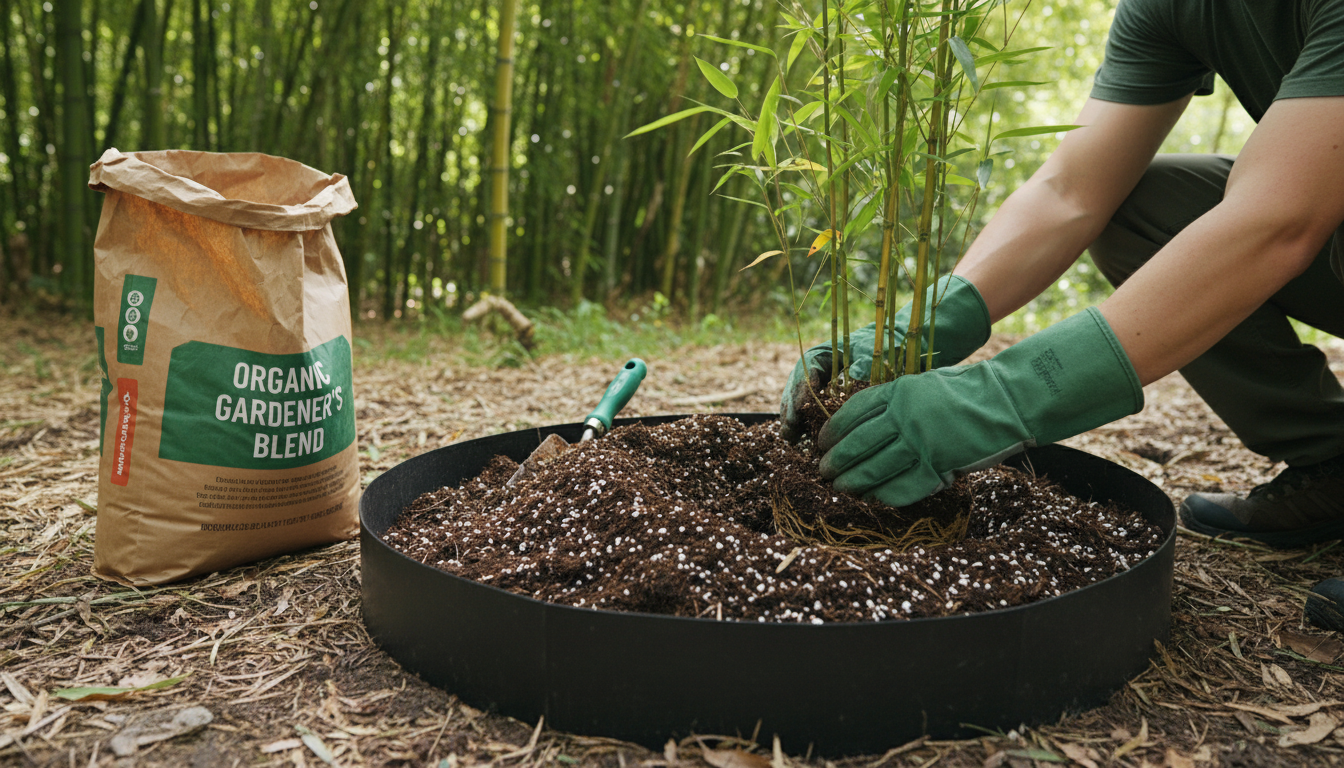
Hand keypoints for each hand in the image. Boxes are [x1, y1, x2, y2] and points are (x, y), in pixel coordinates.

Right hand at [779, 275, 990, 441]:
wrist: (904, 347)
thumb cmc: (891, 348)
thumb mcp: (879, 353)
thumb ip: (865, 364)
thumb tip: (854, 373)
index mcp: (826, 351)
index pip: (805, 369)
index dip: (799, 389)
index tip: (800, 409)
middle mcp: (818, 366)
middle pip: (795, 386)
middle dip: (790, 409)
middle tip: (789, 431)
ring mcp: (821, 382)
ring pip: (798, 399)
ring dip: (793, 419)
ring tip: (790, 438)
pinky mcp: (828, 397)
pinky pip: (810, 410)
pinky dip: (805, 424)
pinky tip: (803, 440)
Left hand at [817, 308, 1143, 506]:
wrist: (1005, 402)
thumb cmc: (964, 392)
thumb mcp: (922, 385)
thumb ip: (892, 402)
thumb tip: (860, 428)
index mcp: (897, 392)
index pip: (852, 414)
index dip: (832, 431)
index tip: (821, 443)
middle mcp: (903, 418)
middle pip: (856, 444)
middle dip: (835, 461)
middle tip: (823, 471)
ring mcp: (919, 444)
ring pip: (872, 469)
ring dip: (852, 482)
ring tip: (841, 487)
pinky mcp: (936, 468)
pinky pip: (900, 487)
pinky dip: (882, 495)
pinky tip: (872, 497)